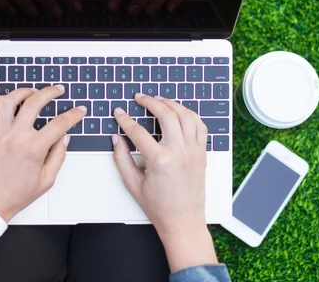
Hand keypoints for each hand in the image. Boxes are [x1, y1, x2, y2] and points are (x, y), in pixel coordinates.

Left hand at [0, 86, 86, 220]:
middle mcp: (16, 136)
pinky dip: (1, 100)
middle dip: (50, 92)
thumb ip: (58, 156)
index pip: (60, 124)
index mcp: (34, 148)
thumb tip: (64, 137)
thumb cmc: (15, 193)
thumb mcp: (46, 180)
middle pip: (35, 102)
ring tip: (32, 91)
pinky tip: (10, 100)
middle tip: (58, 90)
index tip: (79, 110)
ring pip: (10, 100)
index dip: (73, 115)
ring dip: (24, 92)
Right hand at [112, 94, 217, 269]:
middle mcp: (179, 152)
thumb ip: (122, 158)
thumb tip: (116, 138)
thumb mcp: (132, 184)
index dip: (125, 120)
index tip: (118, 112)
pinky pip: (200, 126)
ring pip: (186, 116)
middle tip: (139, 98)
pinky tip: (180, 111)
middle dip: (150, 102)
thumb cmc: (158, 206)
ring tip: (159, 100)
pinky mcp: (202, 153)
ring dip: (172, 104)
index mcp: (159, 160)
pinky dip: (190, 115)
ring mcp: (194, 151)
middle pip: (166, 115)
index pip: (138, 131)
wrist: (183, 221)